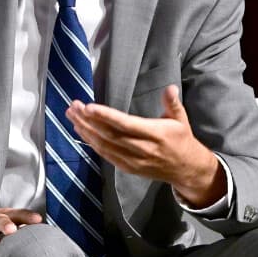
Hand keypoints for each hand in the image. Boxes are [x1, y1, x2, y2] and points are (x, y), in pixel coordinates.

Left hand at [66, 84, 225, 207]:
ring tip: (72, 115)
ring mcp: (134, 161)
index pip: (126, 124)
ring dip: (86, 131)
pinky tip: (81, 131)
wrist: (186, 169)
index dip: (106, 116)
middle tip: (73, 106)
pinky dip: (92, 143)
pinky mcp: (128, 168)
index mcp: (155, 134)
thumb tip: (170, 87)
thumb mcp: (181, 119)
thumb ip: (172, 103)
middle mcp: (142, 149)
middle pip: (110, 134)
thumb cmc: (181, 139)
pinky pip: (106, 155)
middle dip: (89, 120)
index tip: (88, 106)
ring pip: (105, 146)